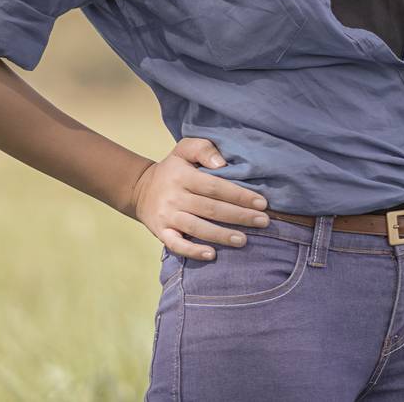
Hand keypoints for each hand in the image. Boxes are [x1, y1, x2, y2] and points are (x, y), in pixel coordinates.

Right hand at [131, 137, 270, 260]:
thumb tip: (222, 164)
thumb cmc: (173, 168)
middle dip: (239, 216)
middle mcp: (174, 197)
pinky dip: (193, 252)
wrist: (139, 188)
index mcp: (183, 176)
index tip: (262, 203)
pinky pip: (176, 245)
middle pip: (211, 208)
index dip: (239, 195)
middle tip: (263, 222)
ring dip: (222, 235)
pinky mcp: (160, 232)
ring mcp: (167, 216)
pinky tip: (212, 255)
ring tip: (244, 240)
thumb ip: (204, 149)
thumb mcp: (185, 149)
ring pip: (197, 228)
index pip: (215, 187)